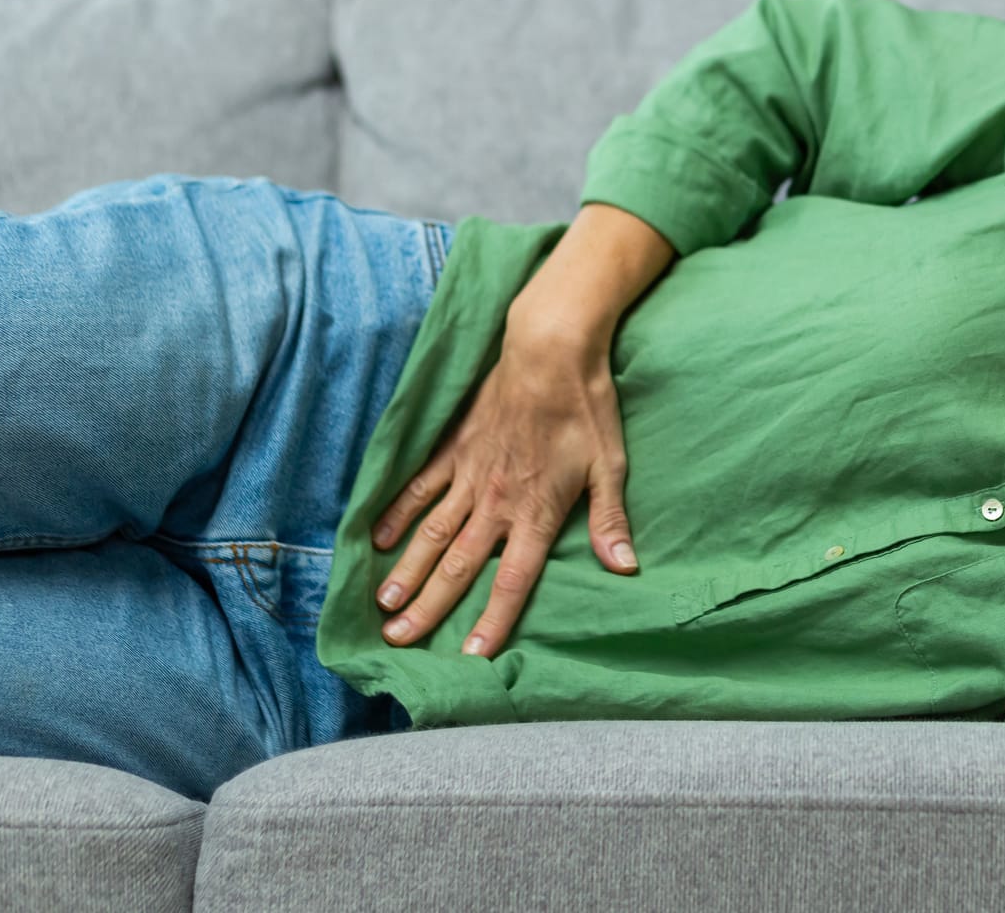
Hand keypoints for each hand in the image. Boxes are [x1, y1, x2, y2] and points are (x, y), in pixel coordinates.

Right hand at [368, 333, 636, 657]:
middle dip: (429, 607)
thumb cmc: (588, 407)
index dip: (494, 620)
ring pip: (431, 532)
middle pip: (459, 565)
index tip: (471, 655)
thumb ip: (610, 521)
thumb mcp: (611, 466)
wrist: (551, 348)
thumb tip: (626, 567)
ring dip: (407, 570)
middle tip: (398, 640)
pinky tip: (379, 538)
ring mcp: (469, 473)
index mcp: (537, 512)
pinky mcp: (454, 446)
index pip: (513, 579)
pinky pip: (419, 486)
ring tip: (382, 604)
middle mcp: (496, 501)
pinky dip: (397, 513)